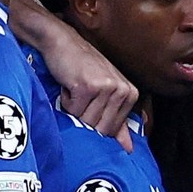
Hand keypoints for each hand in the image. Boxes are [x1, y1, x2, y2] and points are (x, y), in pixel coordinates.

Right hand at [6, 0, 138, 151]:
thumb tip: (128, 149)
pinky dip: (65, 102)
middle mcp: (122, 91)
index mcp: (130, 94)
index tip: (87, 104)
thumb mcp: (104, 93)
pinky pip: (73, 111)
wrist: (62, 41)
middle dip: (83, 118)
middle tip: (79, 97)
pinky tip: (69, 85)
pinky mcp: (88, 87)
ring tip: (75, 90)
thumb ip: (117, 122)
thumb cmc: (82, 67)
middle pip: (100, 129)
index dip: (93, 123)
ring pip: (86, 122)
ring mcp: (106, 88)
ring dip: (73, 110)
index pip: (112, 130)